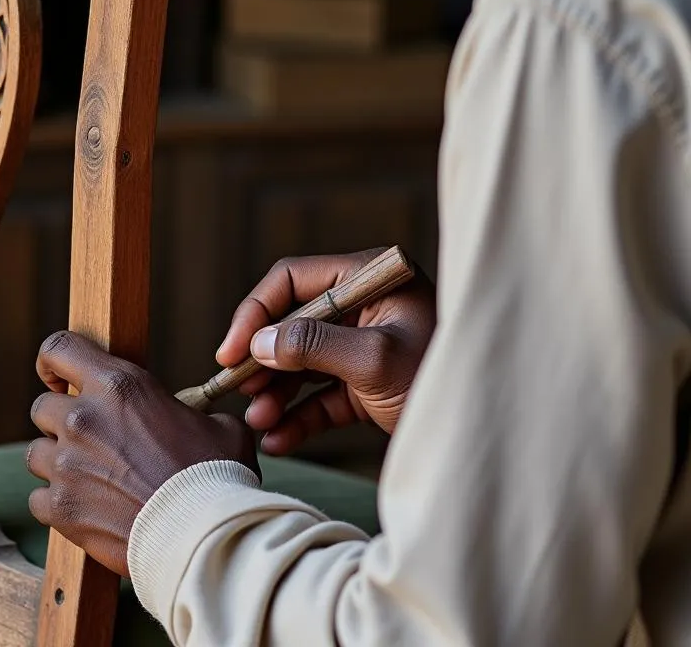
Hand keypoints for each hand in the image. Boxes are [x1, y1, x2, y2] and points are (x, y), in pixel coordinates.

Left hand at [27, 330, 258, 576]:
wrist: (201, 535)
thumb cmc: (214, 476)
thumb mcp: (213, 424)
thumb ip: (187, 412)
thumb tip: (190, 419)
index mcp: (118, 385)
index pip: (59, 349)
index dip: (51, 362)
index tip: (58, 378)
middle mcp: (84, 418)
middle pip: (42, 407)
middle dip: (60, 420)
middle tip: (90, 439)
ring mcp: (67, 463)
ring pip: (37, 452)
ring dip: (58, 461)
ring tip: (90, 476)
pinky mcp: (60, 508)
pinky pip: (38, 498)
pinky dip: (56, 503)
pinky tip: (85, 506)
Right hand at [216, 248, 435, 446]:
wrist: (488, 432)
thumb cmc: (443, 380)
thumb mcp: (375, 360)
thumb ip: (314, 346)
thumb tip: (258, 343)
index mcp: (368, 277)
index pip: (293, 280)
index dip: (254, 313)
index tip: (230, 352)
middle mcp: (362, 306)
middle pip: (291, 323)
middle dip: (263, 360)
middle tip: (238, 391)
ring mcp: (363, 346)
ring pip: (302, 363)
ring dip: (276, 393)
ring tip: (258, 423)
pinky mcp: (366, 384)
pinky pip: (320, 396)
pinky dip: (297, 417)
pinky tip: (278, 440)